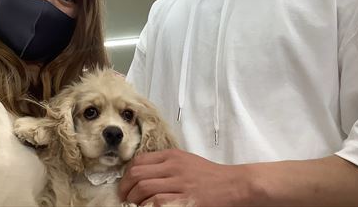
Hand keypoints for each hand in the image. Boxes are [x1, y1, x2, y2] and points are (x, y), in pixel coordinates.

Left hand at [118, 149, 257, 206]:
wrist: (233, 185)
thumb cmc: (209, 175)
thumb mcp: (185, 161)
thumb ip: (165, 164)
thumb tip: (142, 174)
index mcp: (171, 156)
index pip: (139, 161)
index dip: (126, 175)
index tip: (125, 185)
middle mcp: (173, 167)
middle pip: (137, 175)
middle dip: (126, 188)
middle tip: (125, 198)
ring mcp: (179, 184)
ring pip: (144, 189)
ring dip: (134, 200)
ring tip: (135, 206)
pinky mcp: (186, 200)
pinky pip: (158, 203)